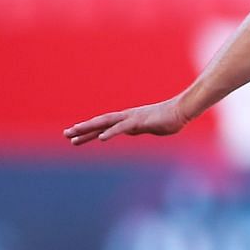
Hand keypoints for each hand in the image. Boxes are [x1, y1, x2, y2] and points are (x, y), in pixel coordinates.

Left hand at [65, 97, 188, 145]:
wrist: (183, 110)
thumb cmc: (170, 118)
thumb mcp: (149, 127)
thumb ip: (137, 128)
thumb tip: (129, 131)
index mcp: (128, 119)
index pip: (104, 125)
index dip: (89, 130)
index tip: (75, 135)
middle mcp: (126, 116)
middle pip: (100, 123)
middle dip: (82, 129)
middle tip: (65, 134)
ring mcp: (131, 118)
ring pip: (105, 123)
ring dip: (89, 129)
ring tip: (74, 134)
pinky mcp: (139, 122)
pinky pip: (122, 128)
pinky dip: (110, 133)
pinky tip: (100, 139)